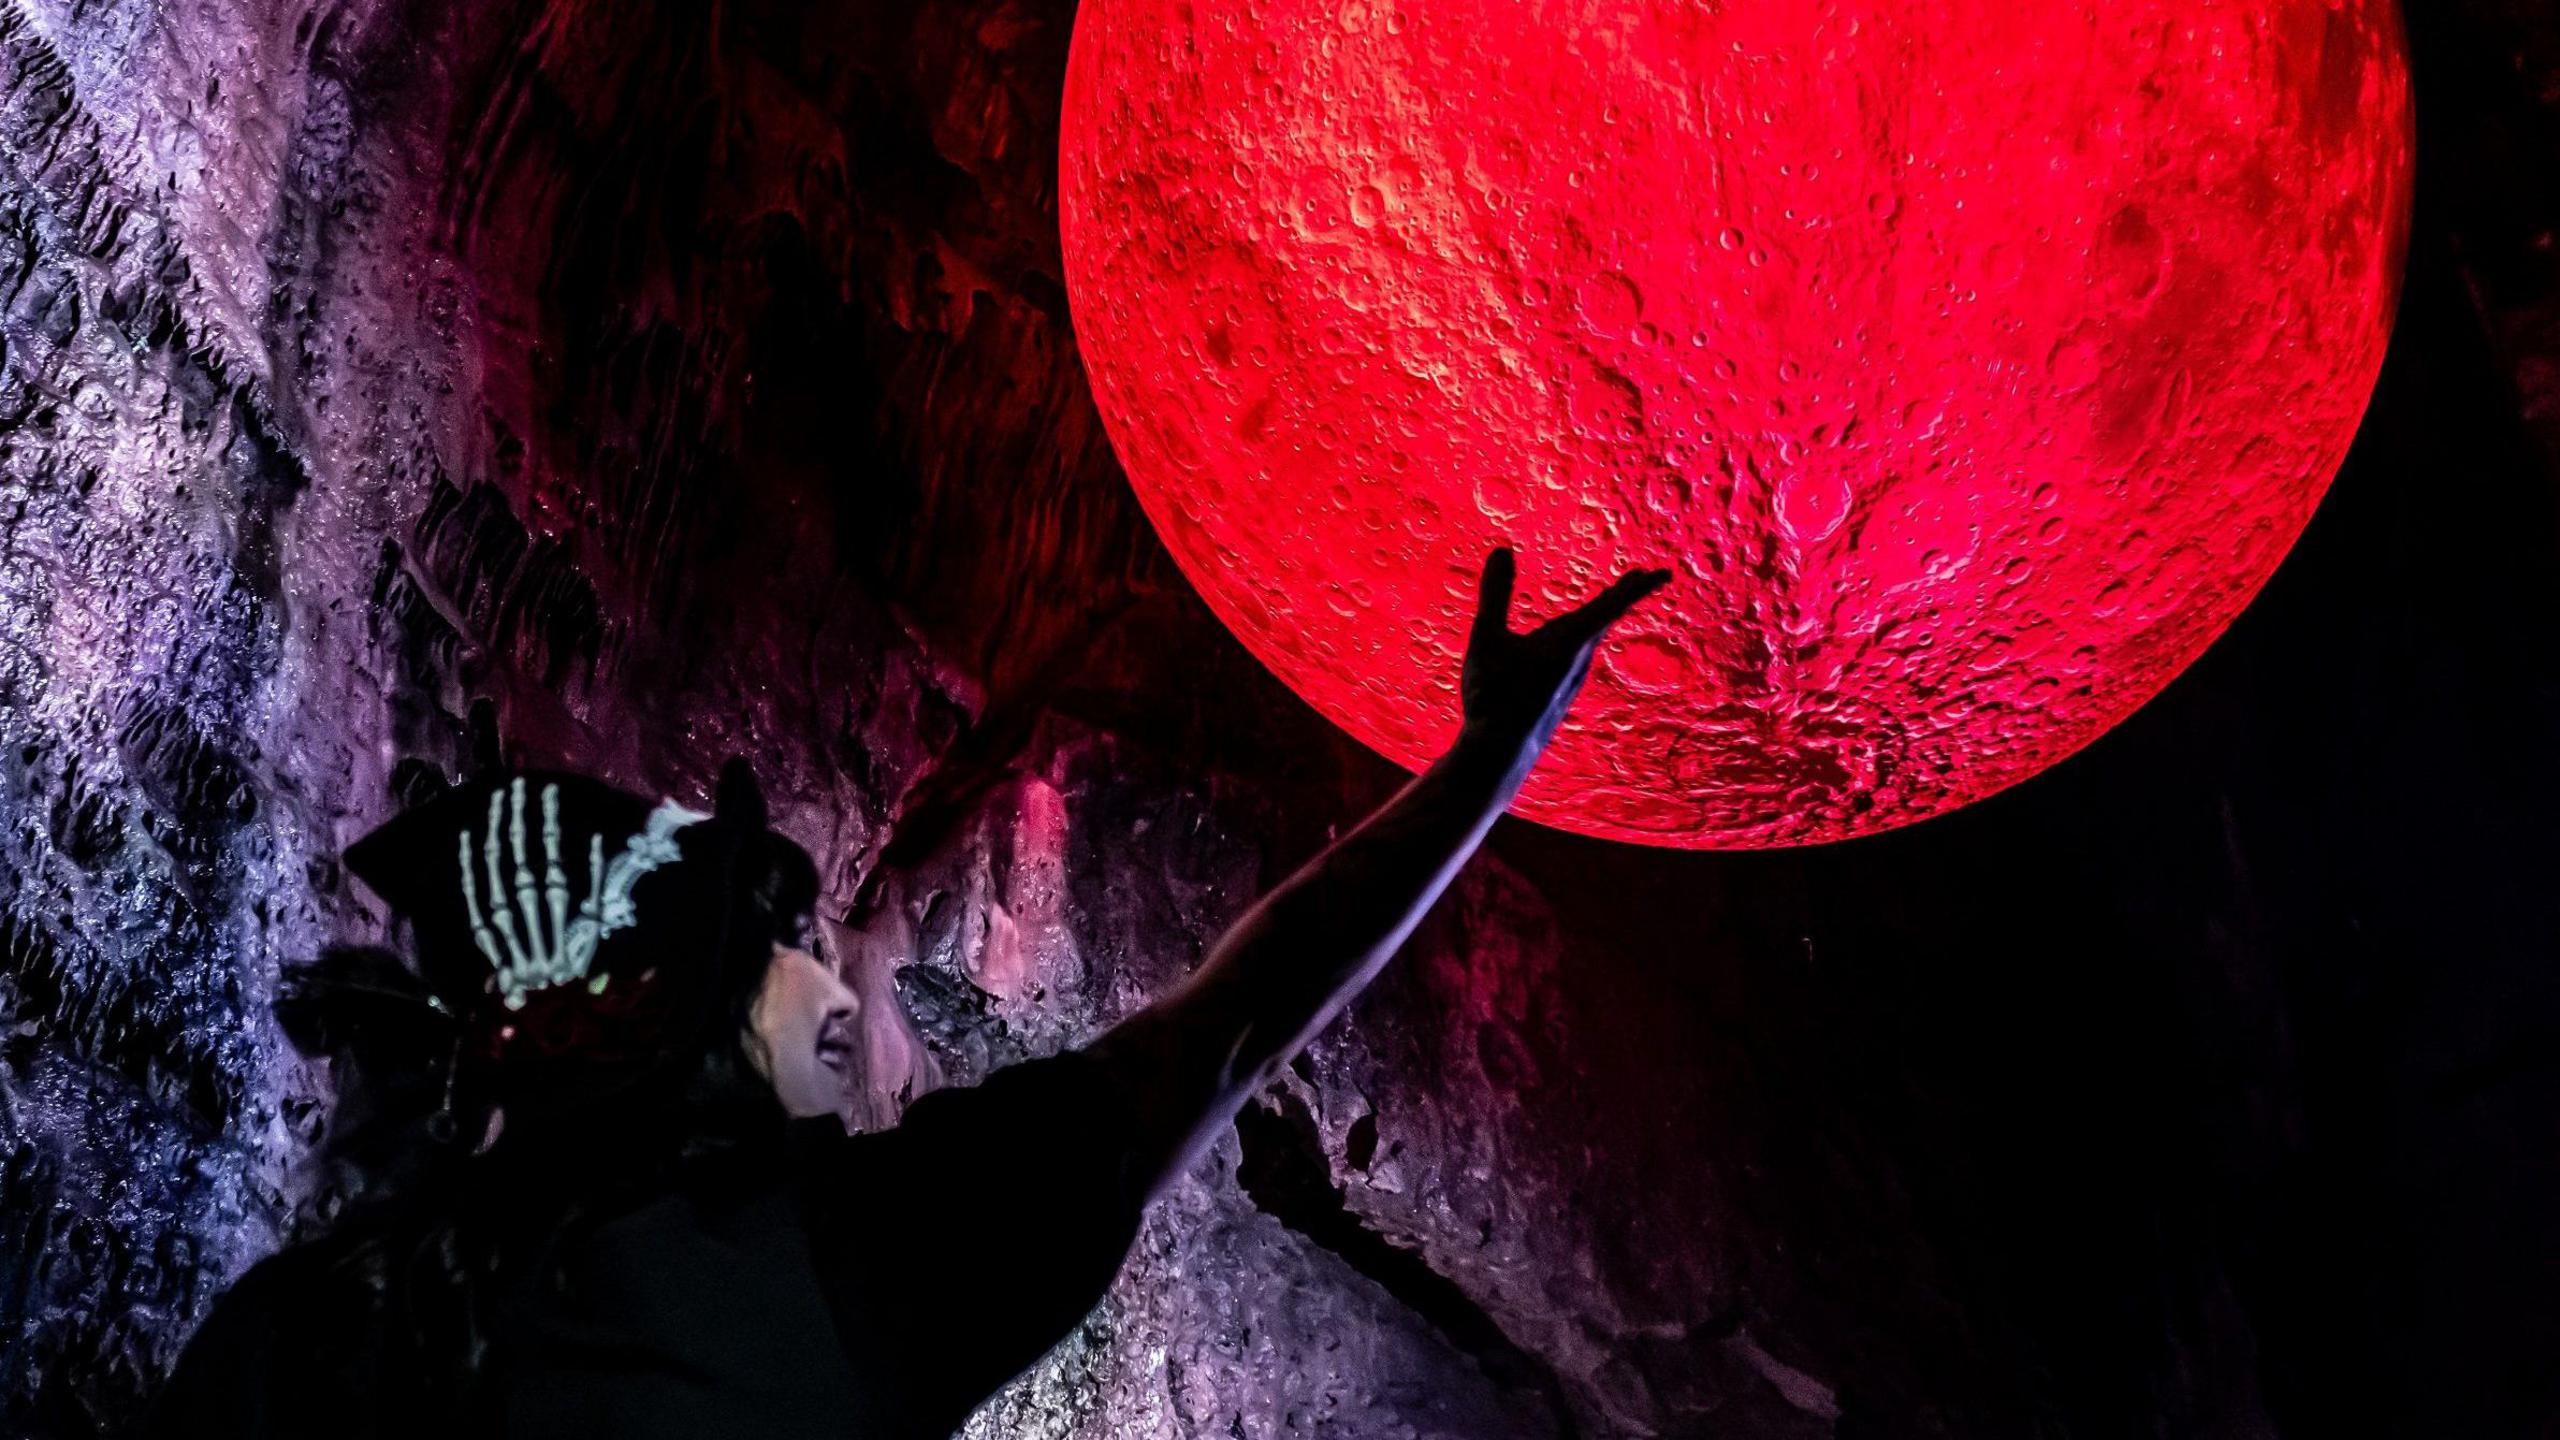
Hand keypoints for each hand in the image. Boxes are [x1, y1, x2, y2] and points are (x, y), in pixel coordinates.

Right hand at [1457, 547, 1671, 761]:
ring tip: (1609, 602)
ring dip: (1602, 616)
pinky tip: (1571, 644)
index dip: (1638, 587)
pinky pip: (1578, 656)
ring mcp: (1572, 678)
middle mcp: (1579, 659)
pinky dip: (1584, 637)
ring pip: (1592, 639)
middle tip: (1642, 577)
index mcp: (1568, 640)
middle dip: (1623, 595)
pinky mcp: (1561, 692)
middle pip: (1606, 618)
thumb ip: (1495, 593)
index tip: (1663, 574)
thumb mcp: (1487, 639)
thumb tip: (1502, 550)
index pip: (1611, 605)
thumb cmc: (1493, 695)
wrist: (1499, 754)